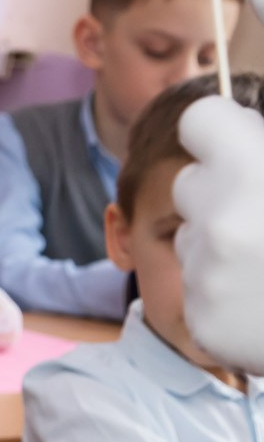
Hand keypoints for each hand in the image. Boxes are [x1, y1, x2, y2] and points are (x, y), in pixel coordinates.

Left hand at [175, 94, 263, 371]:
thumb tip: (237, 126)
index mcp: (252, 167)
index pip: (200, 121)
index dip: (223, 132)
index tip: (240, 146)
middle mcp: (220, 218)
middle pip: (189, 183)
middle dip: (222, 191)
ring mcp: (207, 274)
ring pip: (190, 238)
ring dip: (222, 243)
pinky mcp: (203, 320)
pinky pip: (196, 287)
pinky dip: (224, 290)